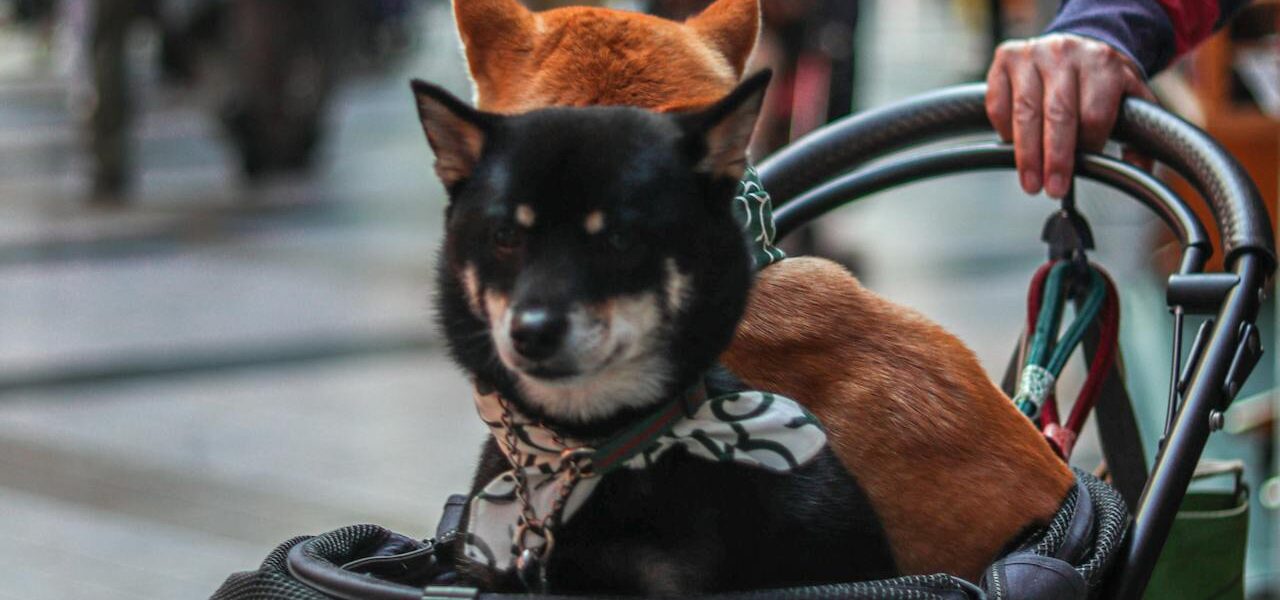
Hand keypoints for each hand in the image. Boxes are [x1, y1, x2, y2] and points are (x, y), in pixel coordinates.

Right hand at [985, 33, 1156, 197]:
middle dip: (1056, 158)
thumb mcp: (1132, 99)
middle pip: (1059, 114)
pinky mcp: (1006, 58)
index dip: (1090, 145)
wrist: (1078, 46)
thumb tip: (1137, 173)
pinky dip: (1005, 131)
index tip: (1087, 167)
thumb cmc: (1101, 81)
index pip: (1094, 114)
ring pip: (1025, 112)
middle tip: (1053, 188)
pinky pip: (999, 104)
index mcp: (1102, 63)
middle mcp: (1066, 53)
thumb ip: (1140, 136)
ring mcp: (1032, 54)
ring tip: (1031, 182)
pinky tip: (1015, 146)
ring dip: (1027, 154)